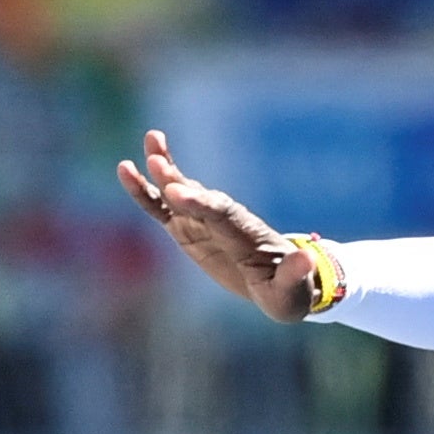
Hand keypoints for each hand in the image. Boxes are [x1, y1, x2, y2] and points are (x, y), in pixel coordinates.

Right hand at [116, 130, 322, 322]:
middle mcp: (224, 220)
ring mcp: (203, 221)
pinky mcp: (187, 227)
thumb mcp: (293, 291)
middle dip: (180, 185)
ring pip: (179, 194)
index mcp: (247, 234)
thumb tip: (307, 259)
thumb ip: (295, 274)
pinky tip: (126, 169)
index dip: (200, 204)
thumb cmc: (289, 290)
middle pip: (200, 198)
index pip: (222, 215)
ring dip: (165, 171)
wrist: (280, 285)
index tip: (178, 195)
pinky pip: (161, 208)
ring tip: (152, 142)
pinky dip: (144, 191)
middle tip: (159, 166)